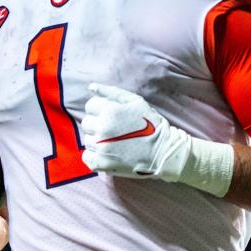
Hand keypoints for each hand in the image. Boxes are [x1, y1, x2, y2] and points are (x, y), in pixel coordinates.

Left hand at [80, 83, 234, 195]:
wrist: (163, 151)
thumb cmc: (151, 123)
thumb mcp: (136, 101)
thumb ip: (112, 92)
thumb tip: (91, 87)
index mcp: (110, 111)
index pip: (90, 105)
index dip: (101, 109)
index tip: (112, 115)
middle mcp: (103, 129)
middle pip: (87, 122)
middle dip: (98, 123)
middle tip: (114, 129)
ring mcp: (101, 148)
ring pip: (87, 139)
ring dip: (97, 139)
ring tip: (114, 141)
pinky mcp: (102, 164)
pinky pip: (87, 157)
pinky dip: (94, 155)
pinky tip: (108, 153)